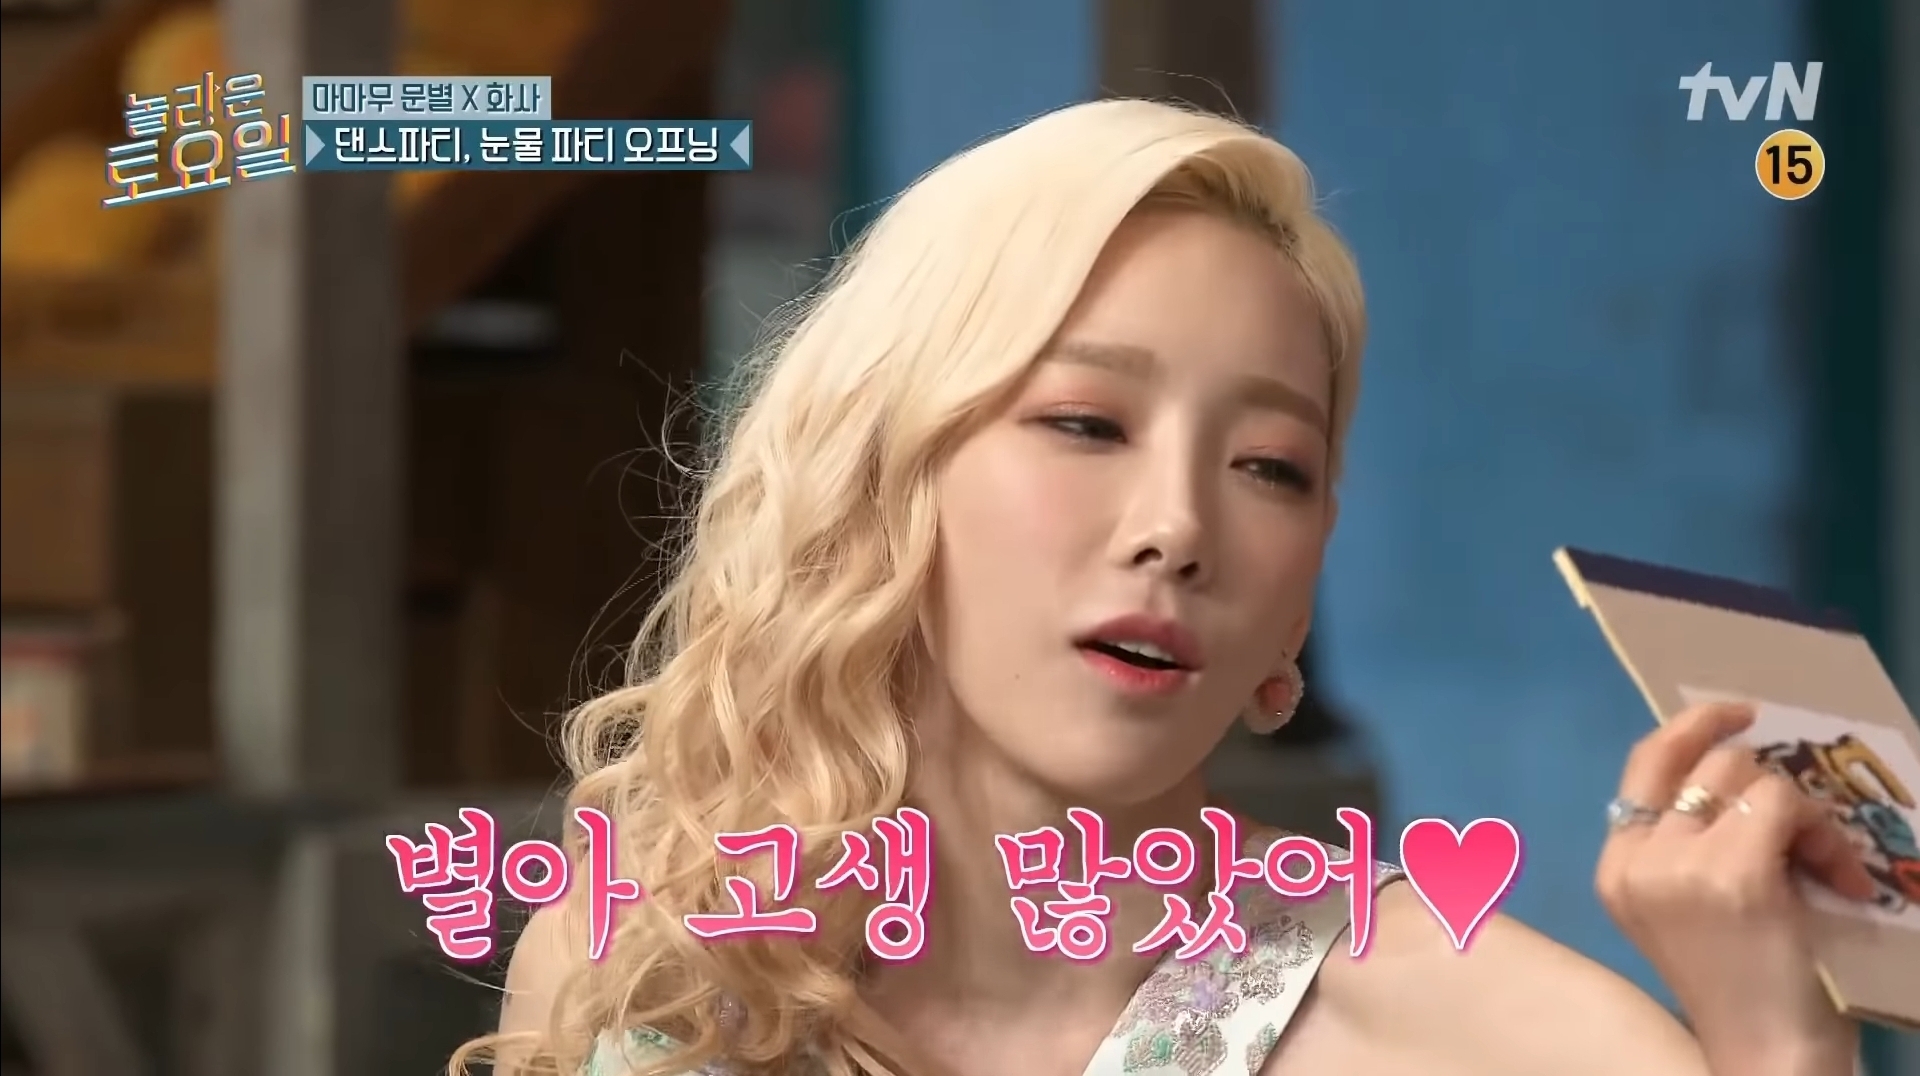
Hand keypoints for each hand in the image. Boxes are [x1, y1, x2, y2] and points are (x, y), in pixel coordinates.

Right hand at [1596, 702, 1876, 1075]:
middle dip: (1766, 781)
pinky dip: (1823, 834)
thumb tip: (1738, 769)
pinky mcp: (1732, 873)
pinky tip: (1842, 879)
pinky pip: (1782, 804)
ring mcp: (1679, 866)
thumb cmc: (1738, 988)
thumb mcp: (1686, 907)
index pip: (1644, 763)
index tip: (1740, 716)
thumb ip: (1686, 844)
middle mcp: (1635, 860)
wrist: (1764, 1055)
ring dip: (1804, 812)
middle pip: (1702, 762)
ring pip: (1745, 775)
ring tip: (1829, 864)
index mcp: (1615, 869)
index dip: (1694, 727)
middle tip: (1807, 829)